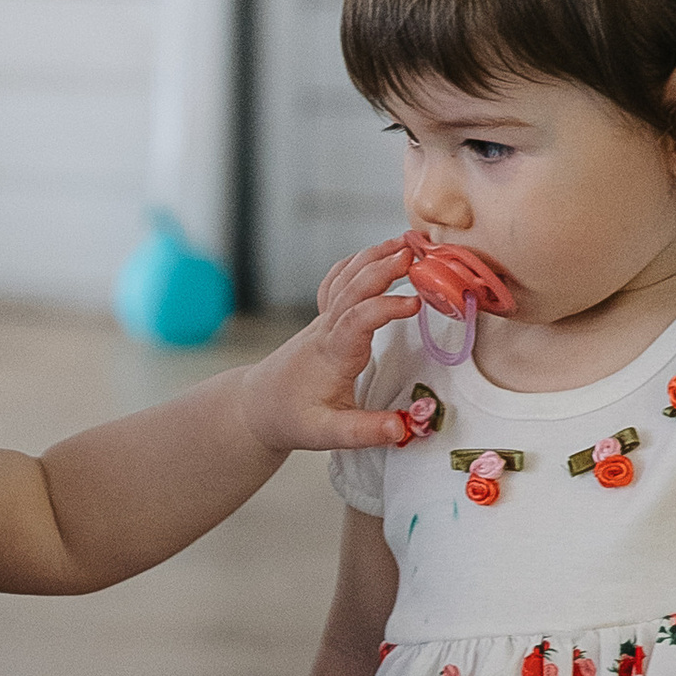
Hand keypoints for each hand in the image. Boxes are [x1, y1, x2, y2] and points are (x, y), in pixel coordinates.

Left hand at [236, 241, 420, 456]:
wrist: (257, 406)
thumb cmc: (290, 417)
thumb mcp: (325, 434)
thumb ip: (364, 431)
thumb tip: (401, 427)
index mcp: (331, 354)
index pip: (357, 320)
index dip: (385, 307)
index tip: (416, 303)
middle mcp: (326, 329)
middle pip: (353, 287)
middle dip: (384, 266)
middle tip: (418, 253)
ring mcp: (323, 319)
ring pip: (346, 277)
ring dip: (374, 256)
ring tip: (407, 241)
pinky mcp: (325, 318)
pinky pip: (339, 280)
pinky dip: (359, 262)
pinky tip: (379, 254)